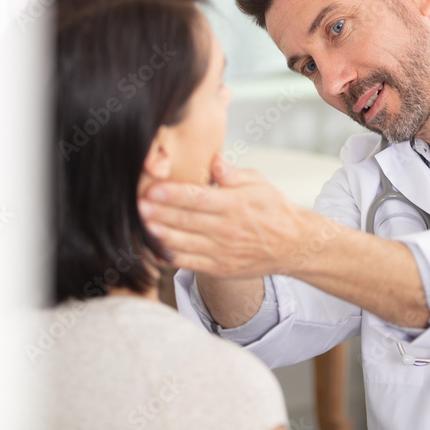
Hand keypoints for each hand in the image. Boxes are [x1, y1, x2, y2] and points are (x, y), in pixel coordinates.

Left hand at [138, 153, 312, 277]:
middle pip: (185, 220)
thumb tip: (214, 161)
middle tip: (136, 205)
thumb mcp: (259, 183)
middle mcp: (227, 229)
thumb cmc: (273, 209)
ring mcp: (222, 251)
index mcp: (235, 205)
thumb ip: (233, 173)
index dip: (172, 194)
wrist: (293, 245)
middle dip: (158, 213)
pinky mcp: (219, 268)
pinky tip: (154, 248)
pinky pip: (189, 263)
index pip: (197, 198)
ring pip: (183, 243)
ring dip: (159, 234)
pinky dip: (170, 257)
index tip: (152, 189)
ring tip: (141, 225)